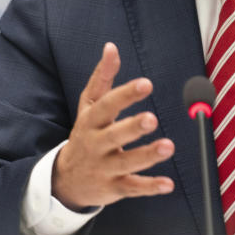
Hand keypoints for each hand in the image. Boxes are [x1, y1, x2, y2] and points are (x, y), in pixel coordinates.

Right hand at [52, 42, 174, 209]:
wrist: (66, 178)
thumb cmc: (85, 133)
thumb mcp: (89, 105)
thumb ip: (102, 77)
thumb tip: (111, 47)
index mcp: (91, 120)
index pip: (107, 105)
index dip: (126, 95)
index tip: (146, 84)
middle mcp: (96, 144)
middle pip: (114, 135)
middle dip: (133, 127)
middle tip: (152, 118)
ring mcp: (105, 167)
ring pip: (127, 162)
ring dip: (147, 155)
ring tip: (168, 146)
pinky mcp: (114, 187)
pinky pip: (133, 187)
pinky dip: (150, 187)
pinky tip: (168, 183)